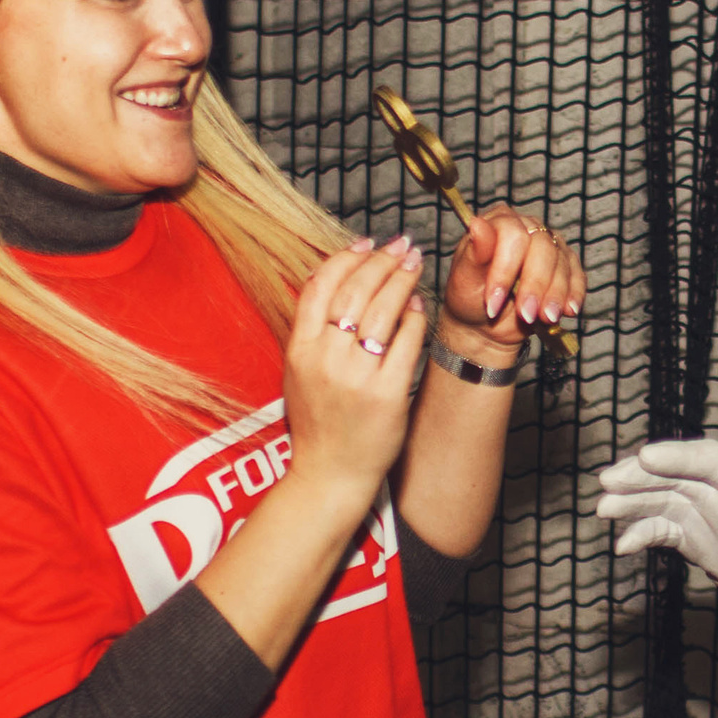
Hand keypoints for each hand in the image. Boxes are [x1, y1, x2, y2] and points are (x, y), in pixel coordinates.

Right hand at [283, 236, 428, 500]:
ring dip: (401, 280)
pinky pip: (406, 343)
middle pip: (355, 291)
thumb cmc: (318, 422)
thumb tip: (331, 277)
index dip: (346, 257)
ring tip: (414, 263)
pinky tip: (419, 305)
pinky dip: (414, 318)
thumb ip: (311, 329)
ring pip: (382, 311)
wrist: (330, 475)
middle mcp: (325, 360)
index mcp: (299, 350)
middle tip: (401, 245)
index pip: (321, 286)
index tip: (367, 242)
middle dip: (381, 261)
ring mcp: (356, 378)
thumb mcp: (298, 372)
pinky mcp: (387, 395)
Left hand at [435, 203, 584, 362]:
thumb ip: (474, 253)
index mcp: (499, 223)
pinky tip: (567, 310)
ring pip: (562, 263)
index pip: (512, 234)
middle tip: (525, 314)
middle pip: (543, 247)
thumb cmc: (470, 296)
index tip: (493, 302)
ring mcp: (550, 246)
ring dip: (555, 294)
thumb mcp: (464, 279)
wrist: (486, 324)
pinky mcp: (566, 266)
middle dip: (535, 285)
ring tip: (545, 318)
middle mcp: (528, 228)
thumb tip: (477, 225)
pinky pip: (577, 276)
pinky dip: (574, 294)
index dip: (505, 270)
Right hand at [596, 438, 717, 602]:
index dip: (677, 454)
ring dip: (630, 501)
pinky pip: (660, 530)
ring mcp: (702, 509)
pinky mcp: (691, 535)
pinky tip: (622, 548)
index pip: (708, 457)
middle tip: (608, 480)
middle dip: (640, 474)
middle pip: (673, 472)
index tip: (645, 455)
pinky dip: (640, 535)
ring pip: (659, 498)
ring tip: (602, 509)